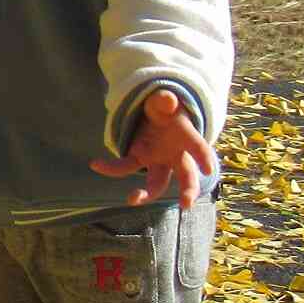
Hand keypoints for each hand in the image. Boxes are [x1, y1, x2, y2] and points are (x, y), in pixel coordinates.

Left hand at [89, 87, 215, 207]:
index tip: (208, 169)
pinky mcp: (137, 159)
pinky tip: (95, 163)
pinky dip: (110, 167)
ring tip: (132, 199)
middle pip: (185, 176)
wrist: (156, 116)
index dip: (203, 156)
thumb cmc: (166, 111)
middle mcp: (175, 156)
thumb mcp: (165, 102)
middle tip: (186, 204)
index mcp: (186, 138)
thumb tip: (167, 99)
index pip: (197, 147)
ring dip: (146, 194)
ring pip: (156, 183)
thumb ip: (165, 101)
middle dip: (188, 190)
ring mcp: (156, 161)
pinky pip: (124, 167)